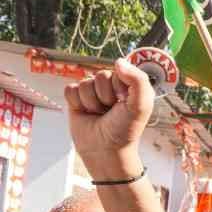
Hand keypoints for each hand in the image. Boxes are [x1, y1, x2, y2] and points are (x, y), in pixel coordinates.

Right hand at [63, 57, 153, 177]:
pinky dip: (77, 103)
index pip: (118, 71)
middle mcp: (110, 85)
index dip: (119, 89)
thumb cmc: (125, 129)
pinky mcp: (76, 98)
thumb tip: (118, 61)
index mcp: (128, 84)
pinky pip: (70, 89)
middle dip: (104, 97)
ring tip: (99, 114)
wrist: (105, 150)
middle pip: (100, 76)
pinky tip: (85, 113)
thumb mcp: (140, 106)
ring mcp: (92, 91)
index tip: (124, 104)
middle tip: (110, 112)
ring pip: (84, 83)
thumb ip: (138, 81)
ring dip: (91, 102)